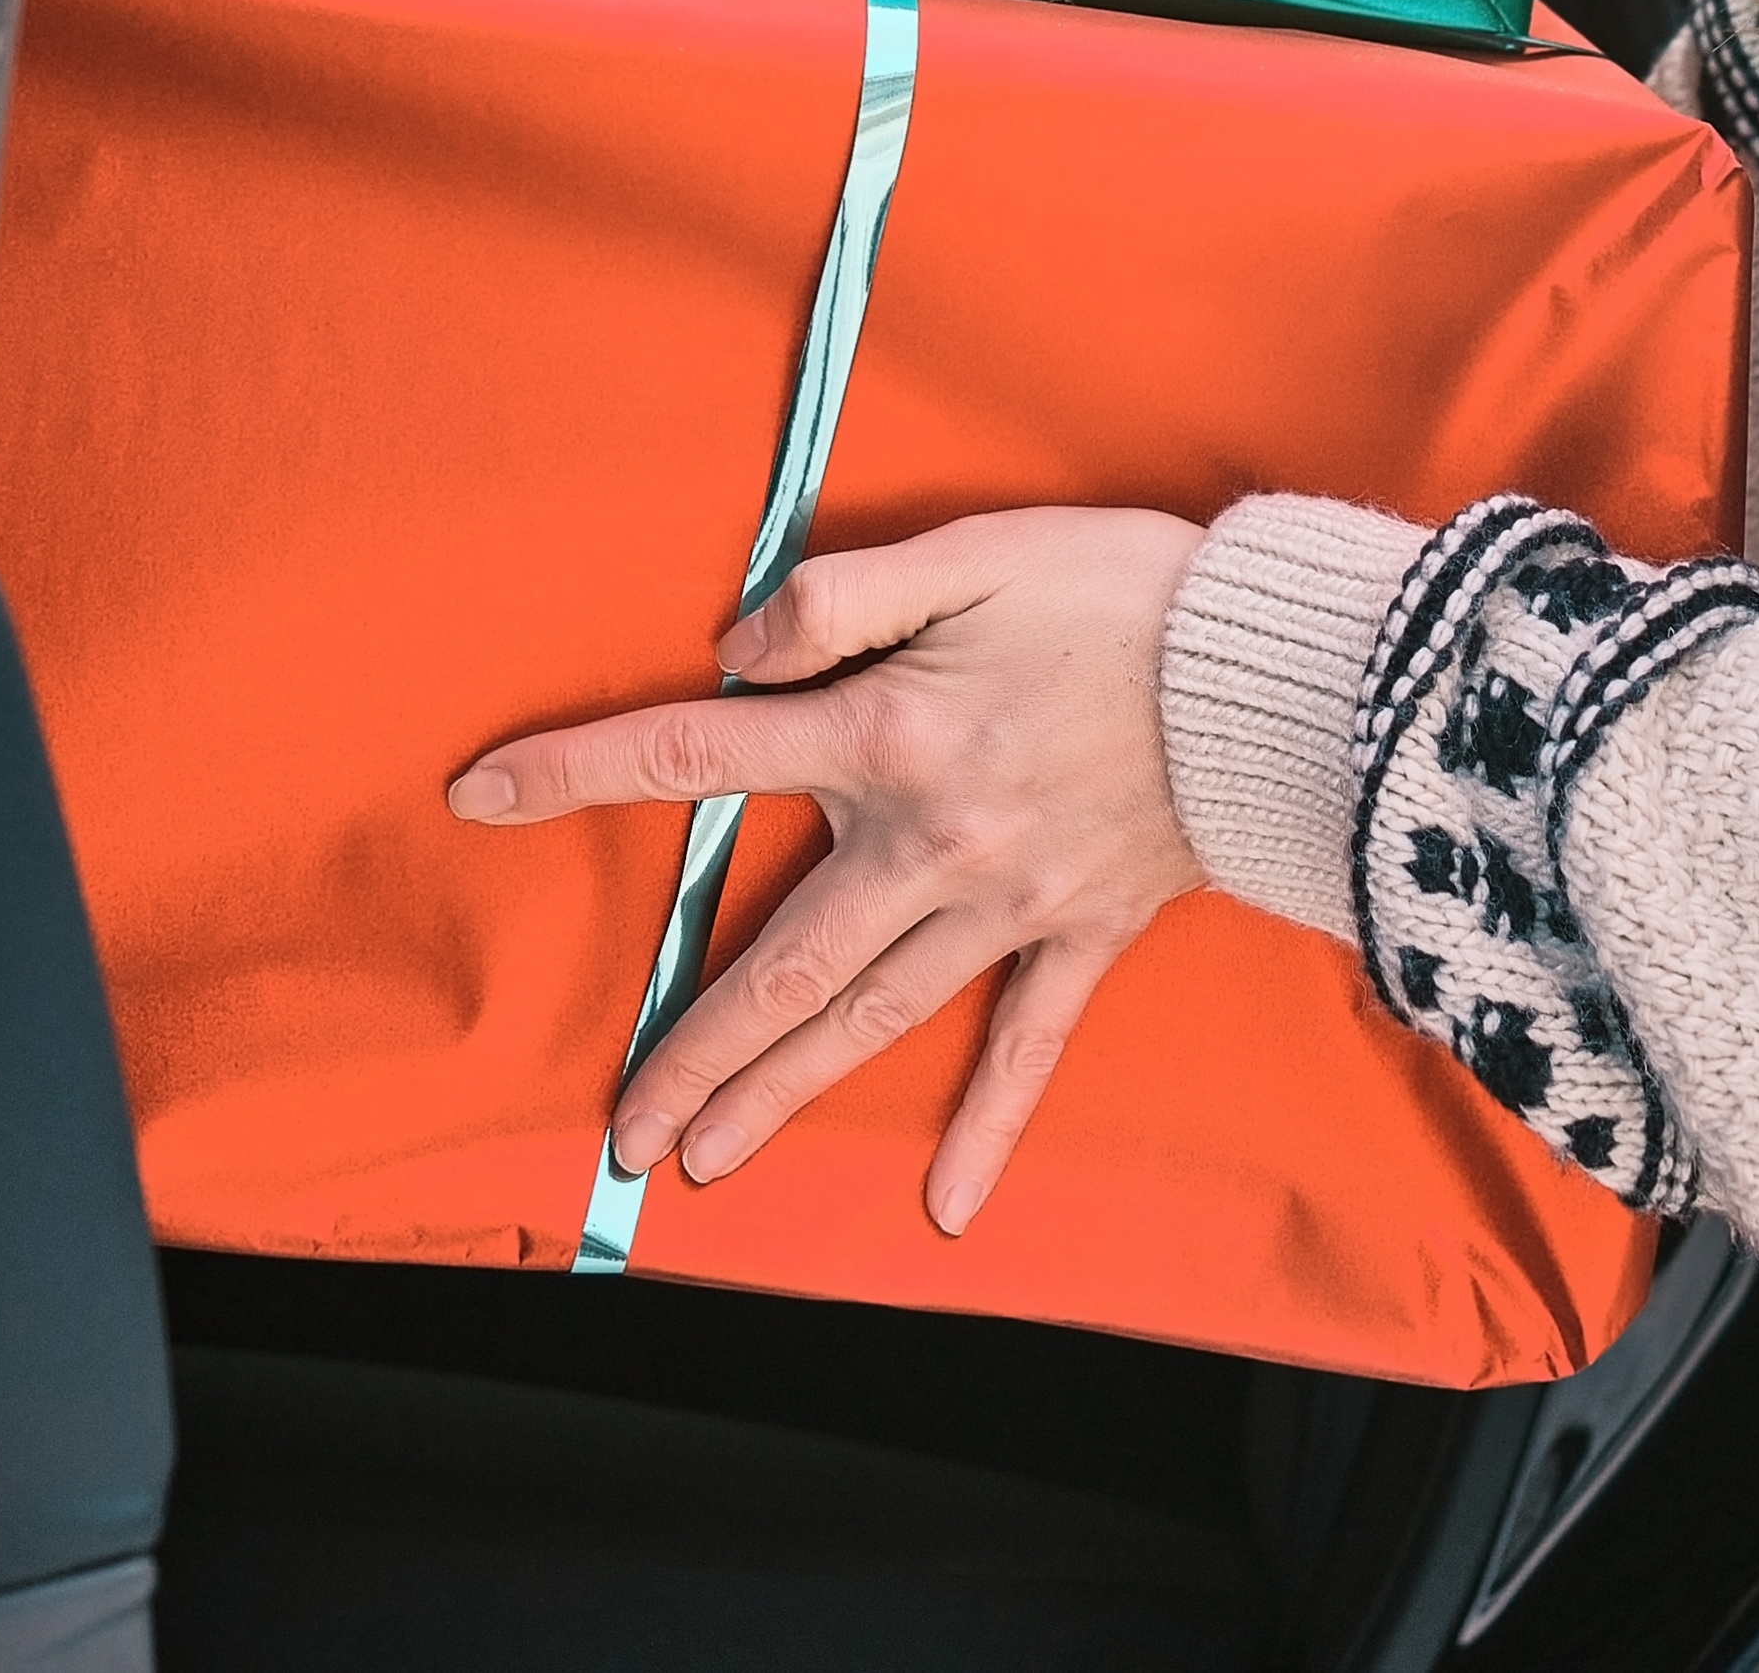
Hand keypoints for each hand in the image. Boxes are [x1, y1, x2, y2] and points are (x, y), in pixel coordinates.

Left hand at [449, 506, 1208, 1234]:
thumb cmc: (1122, 593)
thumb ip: (837, 599)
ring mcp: (1007, 904)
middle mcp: (931, 844)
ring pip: (871, 1017)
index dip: (578, 770)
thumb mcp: (969, 553)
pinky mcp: (1083, 932)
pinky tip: (945, 1206)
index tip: (479, 795)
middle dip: (693, 1053)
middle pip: (780, 963)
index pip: (698, 755)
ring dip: (784, 1094)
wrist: (1279, 674)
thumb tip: (732, 648)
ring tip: (707, 1165)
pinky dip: (988, 1127)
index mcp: (889, 738)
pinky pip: (1026, 1045)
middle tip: (622, 1133)